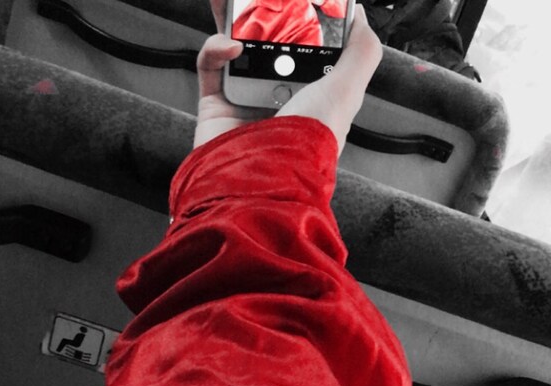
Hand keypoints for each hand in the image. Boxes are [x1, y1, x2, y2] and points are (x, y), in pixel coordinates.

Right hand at [194, 1, 381, 151]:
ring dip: (233, 19)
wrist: (261, 183)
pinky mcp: (215, 106)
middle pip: (269, 44)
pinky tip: (230, 44)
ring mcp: (244, 102)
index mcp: (311, 96)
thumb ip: (361, 53)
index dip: (303, 20)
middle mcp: (277, 99)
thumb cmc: (306, 144)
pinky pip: (210, 66)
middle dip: (264, 15)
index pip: (307, 48)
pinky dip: (217, 48)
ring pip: (235, 48)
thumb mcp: (347, 93)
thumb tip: (360, 20)